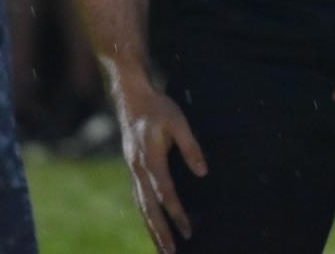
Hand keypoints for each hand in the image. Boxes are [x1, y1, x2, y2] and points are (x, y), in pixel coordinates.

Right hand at [115, 83, 207, 253]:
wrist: (131, 96)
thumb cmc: (157, 107)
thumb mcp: (178, 121)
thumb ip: (190, 147)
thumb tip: (203, 172)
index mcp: (150, 159)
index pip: (165, 193)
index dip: (177, 214)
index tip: (188, 230)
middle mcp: (138, 169)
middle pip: (149, 208)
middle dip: (160, 232)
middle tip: (171, 253)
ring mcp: (133, 170)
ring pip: (141, 206)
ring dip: (151, 228)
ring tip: (161, 249)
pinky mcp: (133, 168)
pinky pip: (138, 198)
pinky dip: (145, 215)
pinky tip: (151, 225)